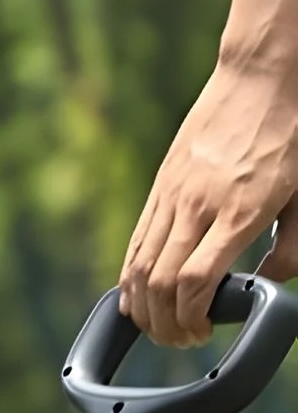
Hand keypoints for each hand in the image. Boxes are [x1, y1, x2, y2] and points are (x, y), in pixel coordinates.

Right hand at [120, 56, 297, 345]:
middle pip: (160, 283)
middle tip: (181, 339)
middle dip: (164, 324)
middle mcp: (198, 206)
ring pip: (139, 268)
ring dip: (143, 308)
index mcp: (241, 210)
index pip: (195, 281)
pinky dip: (130, 279)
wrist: (264, 72)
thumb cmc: (294, 130)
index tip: (203, 331)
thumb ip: (291, 248)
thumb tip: (263, 286)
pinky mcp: (161, 186)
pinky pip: (136, 243)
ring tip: (158, 325)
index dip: (191, 317)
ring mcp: (173, 195)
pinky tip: (137, 296)